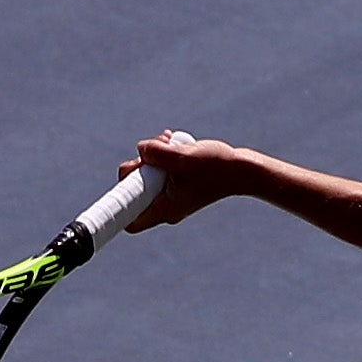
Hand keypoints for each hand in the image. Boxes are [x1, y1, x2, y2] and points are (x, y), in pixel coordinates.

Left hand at [118, 130, 236, 227]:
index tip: (125, 181)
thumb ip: (156, 153)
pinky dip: (163, 155)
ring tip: (168, 141)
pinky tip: (172, 141)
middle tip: (152, 152)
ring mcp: (172, 195)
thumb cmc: (215, 167)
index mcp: (164, 209)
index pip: (130, 220)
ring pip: (147, 176)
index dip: (120, 203)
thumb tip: (140, 150)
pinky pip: (161, 170)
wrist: (241, 170)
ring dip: (152, 155)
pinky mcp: (178, 184)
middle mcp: (165, 206)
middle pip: (134, 190)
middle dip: (138, 166)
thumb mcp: (181, 157)